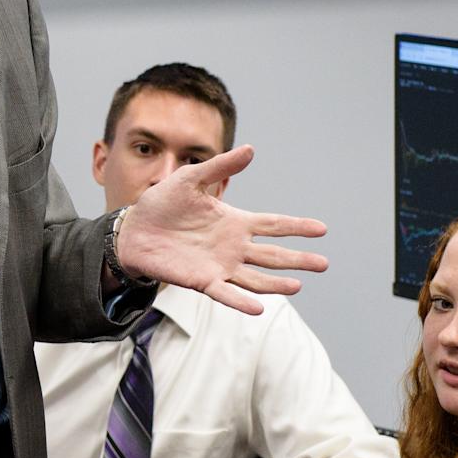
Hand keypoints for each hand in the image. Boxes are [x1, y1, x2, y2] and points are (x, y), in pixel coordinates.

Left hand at [116, 145, 326, 314]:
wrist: (133, 230)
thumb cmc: (162, 203)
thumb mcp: (190, 179)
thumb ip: (220, 167)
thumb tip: (250, 149)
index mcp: (235, 222)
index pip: (274, 225)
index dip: (297, 227)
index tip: (322, 229)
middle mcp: (233, 246)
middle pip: (273, 255)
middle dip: (298, 259)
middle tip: (323, 263)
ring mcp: (219, 265)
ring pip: (256, 278)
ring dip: (276, 283)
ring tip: (297, 285)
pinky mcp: (202, 281)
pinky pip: (226, 294)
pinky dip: (241, 302)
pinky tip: (258, 308)